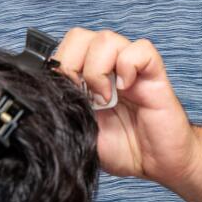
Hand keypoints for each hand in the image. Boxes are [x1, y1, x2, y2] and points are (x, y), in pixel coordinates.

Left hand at [53, 28, 196, 185]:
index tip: (63, 96)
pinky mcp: (154, 74)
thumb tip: (43, 97)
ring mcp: (131, 69)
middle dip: (73, 65)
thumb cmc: (124, 148)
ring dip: (98, 69)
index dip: (58, 67)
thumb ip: (65, 110)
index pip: (64, 49)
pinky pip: (142, 49)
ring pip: (107, 38)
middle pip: (80, 36)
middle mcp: (108, 67)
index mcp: (86, 78)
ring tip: (105, 98)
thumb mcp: (81, 132)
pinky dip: (129, 65)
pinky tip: (127, 88)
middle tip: (82, 96)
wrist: (158, 164)